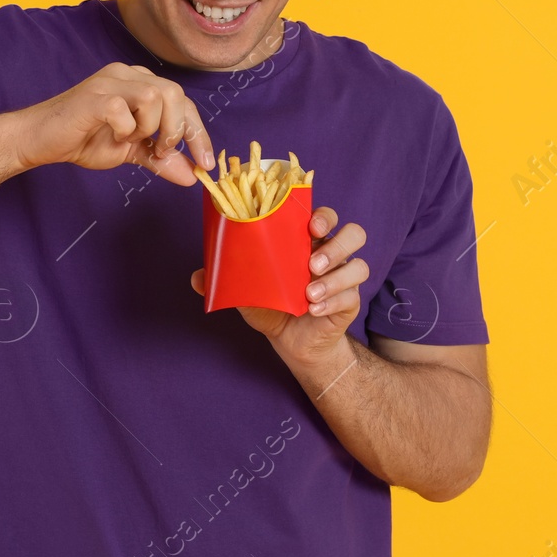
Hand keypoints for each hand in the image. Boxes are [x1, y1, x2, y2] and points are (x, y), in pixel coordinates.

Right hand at [13, 62, 214, 185]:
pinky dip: (125, 130)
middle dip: (176, 130)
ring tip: (128, 140)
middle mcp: (128, 74)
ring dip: (148, 128)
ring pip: (154, 97)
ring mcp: (110, 81)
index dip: (198, 133)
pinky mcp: (94, 95)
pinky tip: (111, 136)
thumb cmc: (83, 139)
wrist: (41, 140)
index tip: (205, 163)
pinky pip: (124, 110)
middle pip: (175, 93)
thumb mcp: (130, 152)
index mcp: (140, 83)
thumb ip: (160, 159)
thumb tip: (192, 176)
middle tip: (158, 152)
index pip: (183, 101)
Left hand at [191, 206, 368, 362]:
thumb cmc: (271, 305)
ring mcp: (343, 278)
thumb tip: (196, 277)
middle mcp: (331, 254)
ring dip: (336, 276)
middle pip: (354, 233)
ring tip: (310, 292)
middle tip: (311, 263)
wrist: (291, 341)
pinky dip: (333, 301)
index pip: (324, 216)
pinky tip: (313, 310)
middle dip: (336, 244)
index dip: (323, 215)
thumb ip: (227, 280)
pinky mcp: (350, 302)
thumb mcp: (247, 291)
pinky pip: (352, 296)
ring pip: (360, 264)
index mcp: (307, 241)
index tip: (310, 225)